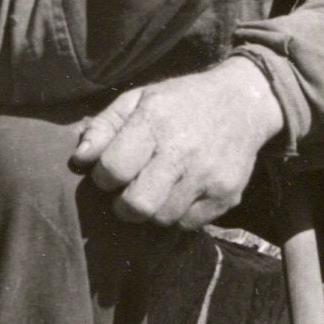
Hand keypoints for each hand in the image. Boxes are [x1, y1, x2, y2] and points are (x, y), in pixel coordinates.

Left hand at [69, 56, 283, 229]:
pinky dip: (178, 214)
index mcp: (156, 120)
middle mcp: (184, 150)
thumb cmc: (180, 102)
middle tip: (128, 192)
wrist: (243, 103)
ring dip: (152, 210)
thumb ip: (103, 127)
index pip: (113, 169)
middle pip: (137, 205)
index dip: (104, 176)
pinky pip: (188, 224)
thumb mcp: (139, 99)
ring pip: (162, 219)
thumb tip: (79, 159)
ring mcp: (209, 176)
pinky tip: (181, 192)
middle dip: (123, 205)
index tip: (112, 171)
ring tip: (157, 189)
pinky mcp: (227, 195)